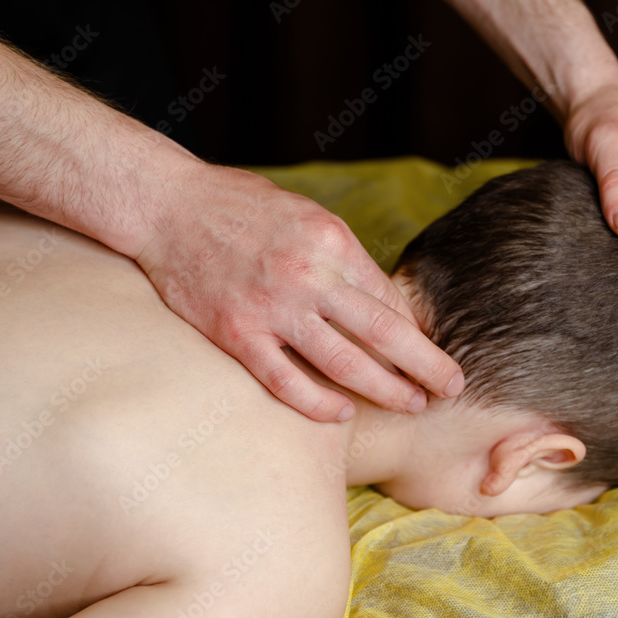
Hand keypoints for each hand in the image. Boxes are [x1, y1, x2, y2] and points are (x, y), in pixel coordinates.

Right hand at [135, 161, 464, 421]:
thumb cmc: (239, 206)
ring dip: (385, 389)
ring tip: (411, 404)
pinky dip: (318, 402)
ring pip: (343, 362)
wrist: (166, 204)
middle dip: (425, 365)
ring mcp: (271, 307)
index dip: (415, 330)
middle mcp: (308, 275)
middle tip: (451, 387)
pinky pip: (286, 380)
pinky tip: (342, 413)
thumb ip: (340, 255)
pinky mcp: (236, 333)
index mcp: (330, 240)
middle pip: (383, 332)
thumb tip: (379, 299)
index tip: (433, 351)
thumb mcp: (304, 214)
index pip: (387, 297)